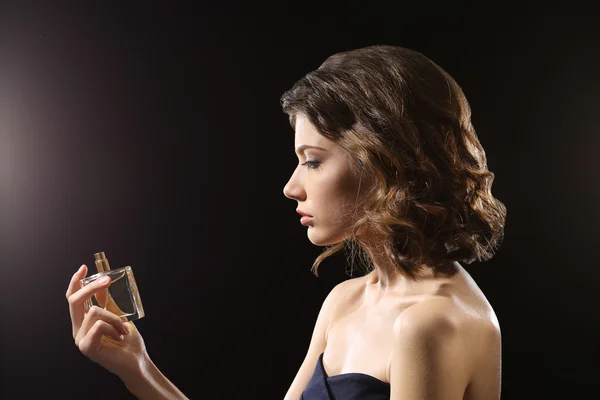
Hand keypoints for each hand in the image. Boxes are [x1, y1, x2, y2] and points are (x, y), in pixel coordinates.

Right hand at [66, 264, 148, 379]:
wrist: (136, 360)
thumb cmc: (127, 340)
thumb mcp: (118, 315)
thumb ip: (108, 302)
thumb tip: (103, 283)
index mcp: (83, 321)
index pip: (73, 298)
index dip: (76, 282)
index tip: (84, 267)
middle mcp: (78, 329)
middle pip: (74, 301)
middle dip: (90, 287)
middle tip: (107, 280)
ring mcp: (80, 338)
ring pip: (94, 312)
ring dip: (115, 318)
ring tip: (123, 329)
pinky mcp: (85, 347)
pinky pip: (98, 325)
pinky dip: (114, 327)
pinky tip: (119, 337)